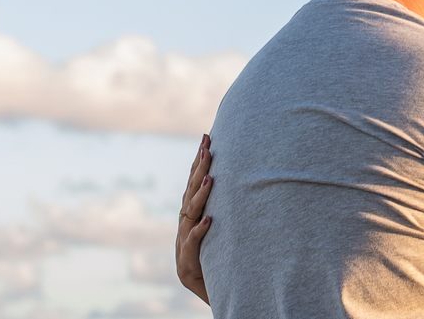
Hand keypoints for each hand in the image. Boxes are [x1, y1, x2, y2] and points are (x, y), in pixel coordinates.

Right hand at [175, 133, 213, 304]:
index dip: (198, 159)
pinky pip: (193, 242)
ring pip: (190, 212)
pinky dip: (201, 230)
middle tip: (208, 146)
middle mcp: (184, 222)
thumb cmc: (215, 254)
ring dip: (200, 194)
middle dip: (199, 167)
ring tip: (210, 177)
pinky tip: (210, 219)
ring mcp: (183, 240)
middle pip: (191, 190)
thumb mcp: (219, 226)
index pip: (193, 180)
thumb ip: (223, 205)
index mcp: (191, 213)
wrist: (204, 287)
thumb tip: (239, 176)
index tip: (207, 136)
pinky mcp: (187, 260)